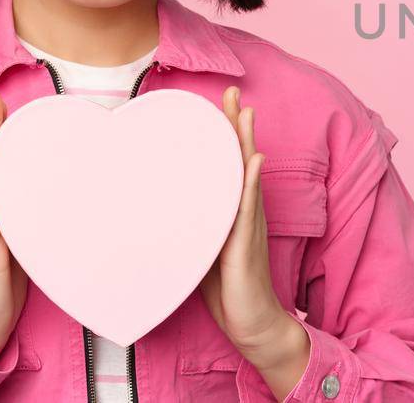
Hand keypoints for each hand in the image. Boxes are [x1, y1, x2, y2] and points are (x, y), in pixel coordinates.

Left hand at [201, 86, 311, 396]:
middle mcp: (244, 211)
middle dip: (237, 125)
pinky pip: (249, 208)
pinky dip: (251, 181)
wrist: (252, 323)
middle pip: (241, 159)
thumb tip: (159, 206)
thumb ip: (190, 224)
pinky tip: (254, 160)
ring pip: (247, 175)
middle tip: (232, 91)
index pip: (227, 165)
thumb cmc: (226, 289)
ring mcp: (249, 225)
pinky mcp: (247, 243)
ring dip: (246, 142)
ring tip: (245, 112)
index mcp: (231, 211)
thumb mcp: (200, 249)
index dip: (224, 134)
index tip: (216, 103)